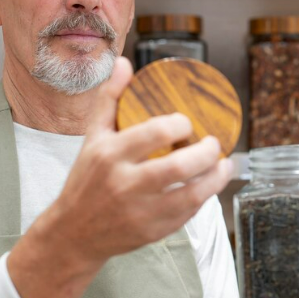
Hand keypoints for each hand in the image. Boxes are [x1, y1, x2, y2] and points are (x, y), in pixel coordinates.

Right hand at [41, 56, 233, 262]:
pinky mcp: (152, 232)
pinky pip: (188, 213)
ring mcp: (140, 211)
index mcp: (109, 155)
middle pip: (178, 166)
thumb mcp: (92, 137)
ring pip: (190, 194)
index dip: (181, 124)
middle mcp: (124, 184)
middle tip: (214, 143)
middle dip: (207, 152)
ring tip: (224, 165)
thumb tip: (125, 63)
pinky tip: (209, 184)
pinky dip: (204, 197)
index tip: (187, 122)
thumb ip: (109, 99)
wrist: (74, 233)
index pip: (155, 132)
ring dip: (216, 178)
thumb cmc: (87, 180)